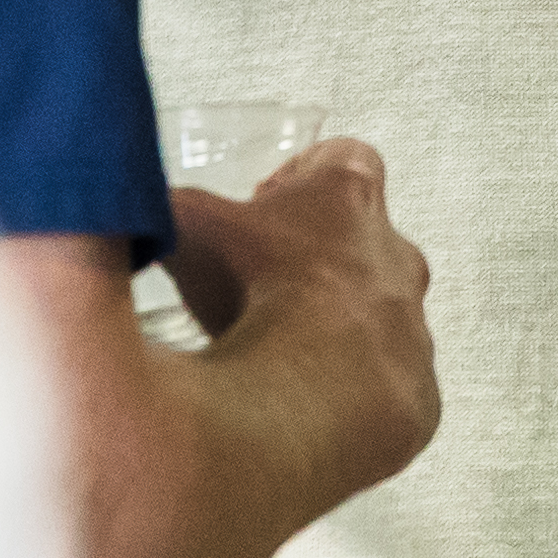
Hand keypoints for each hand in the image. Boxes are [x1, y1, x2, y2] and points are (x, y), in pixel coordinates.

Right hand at [172, 140, 436, 495]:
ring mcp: (414, 327)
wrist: (302, 398)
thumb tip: (139, 202)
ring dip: (339, 325)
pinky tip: (307, 401)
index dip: (301, 175)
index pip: (343, 157)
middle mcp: (398, 255)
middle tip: (264, 287)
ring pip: (379, 313)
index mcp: (350, 197)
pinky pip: (388, 382)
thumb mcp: (188, 229)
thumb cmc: (253, 299)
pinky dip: (354, 389)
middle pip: (364, 237)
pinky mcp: (418, 393)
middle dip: (319, 256)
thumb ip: (168, 204)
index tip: (265, 206)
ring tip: (280, 353)